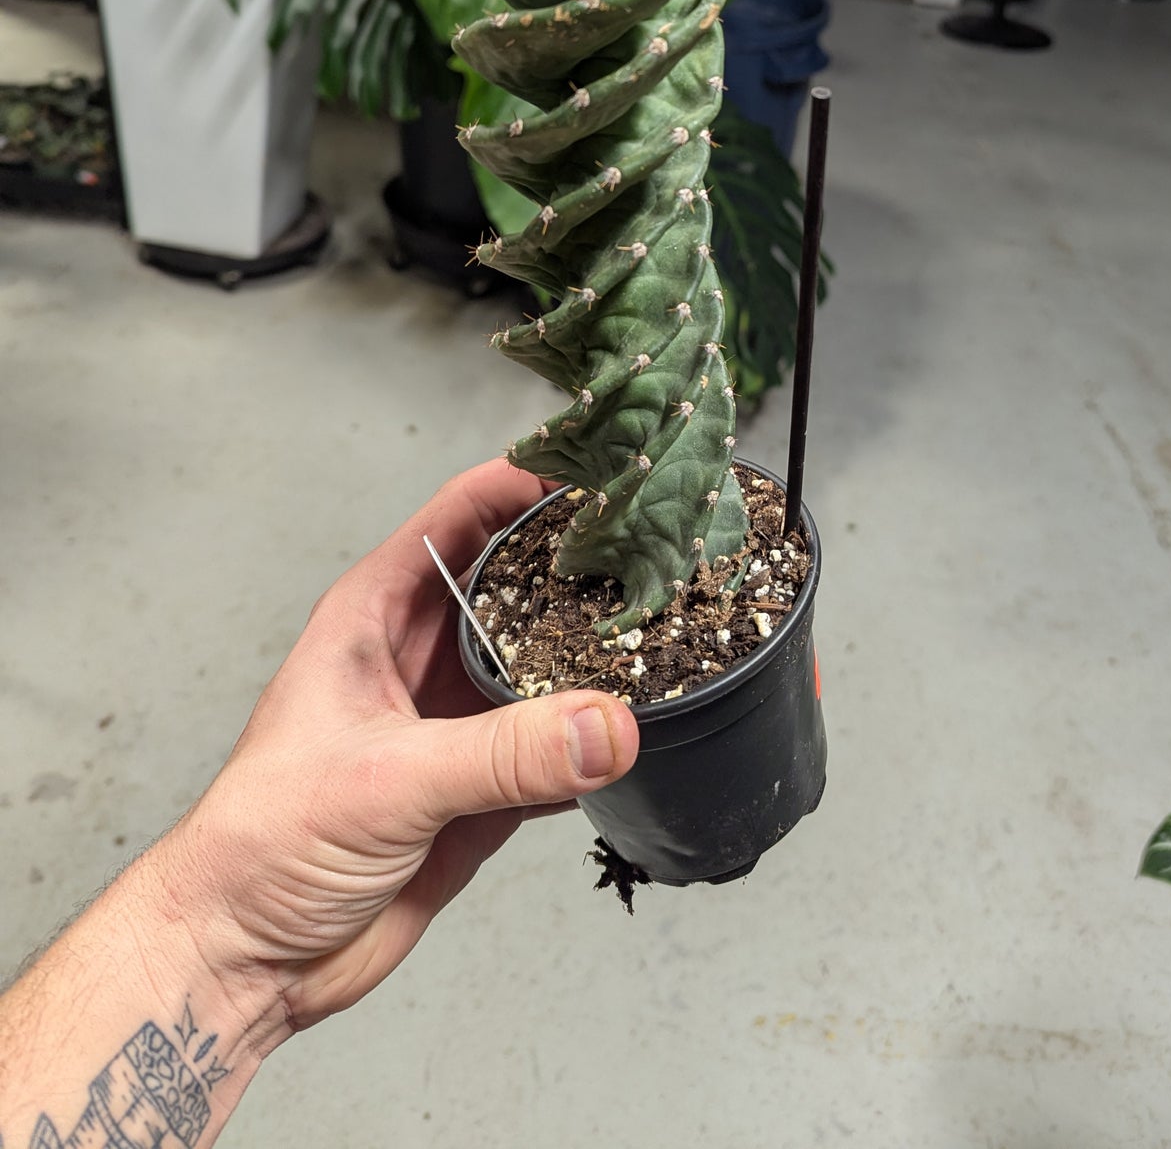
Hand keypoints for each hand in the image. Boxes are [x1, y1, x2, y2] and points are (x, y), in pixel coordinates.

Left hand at [156, 459, 638, 1041]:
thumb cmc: (262, 842)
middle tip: (656, 548)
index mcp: (375, 615)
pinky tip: (637, 734)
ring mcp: (453, 721)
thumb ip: (502, 754)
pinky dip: (597, 743)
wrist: (244, 960)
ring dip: (596, 656)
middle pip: (516, 582)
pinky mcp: (480, 790)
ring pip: (544, 664)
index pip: (461, 515)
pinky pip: (556, 749)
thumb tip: (606, 725)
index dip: (526, 481)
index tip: (599, 469)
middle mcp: (419, 655)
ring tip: (667, 630)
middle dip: (580, 563)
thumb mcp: (386, 779)